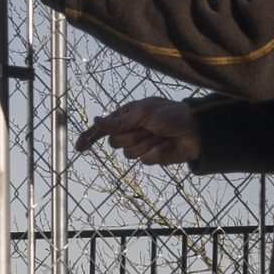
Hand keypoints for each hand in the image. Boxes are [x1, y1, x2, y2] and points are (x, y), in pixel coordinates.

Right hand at [76, 98, 203, 164]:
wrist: (195, 130)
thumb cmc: (171, 115)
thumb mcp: (144, 113)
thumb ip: (119, 121)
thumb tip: (97, 121)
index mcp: (128, 116)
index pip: (104, 128)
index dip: (90, 137)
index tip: (78, 147)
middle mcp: (132, 130)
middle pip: (116, 143)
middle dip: (132, 137)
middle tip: (148, 129)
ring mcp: (142, 144)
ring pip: (130, 154)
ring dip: (147, 144)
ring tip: (161, 135)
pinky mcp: (152, 157)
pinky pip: (145, 160)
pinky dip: (157, 152)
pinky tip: (167, 145)